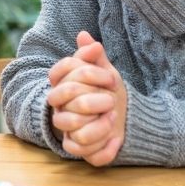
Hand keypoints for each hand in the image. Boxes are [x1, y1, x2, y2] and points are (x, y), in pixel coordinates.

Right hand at [46, 31, 126, 166]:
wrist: (125, 117)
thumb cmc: (108, 91)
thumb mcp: (105, 71)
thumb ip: (94, 56)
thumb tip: (84, 35)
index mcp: (61, 86)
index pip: (61, 73)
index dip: (88, 73)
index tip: (110, 76)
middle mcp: (59, 107)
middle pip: (67, 96)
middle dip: (94, 97)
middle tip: (112, 98)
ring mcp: (66, 128)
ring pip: (74, 127)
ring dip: (100, 124)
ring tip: (114, 117)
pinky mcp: (77, 148)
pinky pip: (81, 150)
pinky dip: (103, 147)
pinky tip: (116, 139)